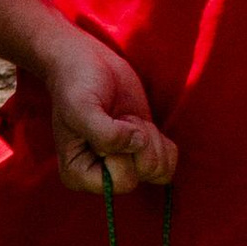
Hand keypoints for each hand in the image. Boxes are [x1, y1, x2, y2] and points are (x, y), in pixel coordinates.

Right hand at [45, 28, 178, 195]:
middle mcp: (102, 177)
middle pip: (143, 175)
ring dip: (151, 138)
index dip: (124, 152)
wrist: (87, 63)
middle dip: (139, 141)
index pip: (121, 182)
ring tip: (127, 119)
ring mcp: (124, 166)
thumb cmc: (77, 84)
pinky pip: (169, 163)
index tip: (109, 124)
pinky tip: (143, 125)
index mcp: (78, 174)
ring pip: (159, 170)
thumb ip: (105, 133)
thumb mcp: (82, 107)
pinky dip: (163, 141)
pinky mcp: (142, 154)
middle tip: (120, 118)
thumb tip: (136, 144)